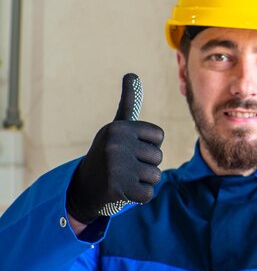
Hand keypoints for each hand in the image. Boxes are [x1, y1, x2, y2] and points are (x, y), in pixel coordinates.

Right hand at [66, 74, 163, 223]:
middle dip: (146, 164)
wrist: (84, 187)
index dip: (149, 144)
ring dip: (143, 180)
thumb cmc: (108, 152)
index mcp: (118, 128)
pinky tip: (124, 191)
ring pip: (156, 176)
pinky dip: (140, 196)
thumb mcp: (117, 127)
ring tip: (124, 177)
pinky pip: (148, 194)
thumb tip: (132, 74)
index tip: (131, 147)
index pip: (158, 136)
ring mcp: (116, 167)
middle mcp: (115, 145)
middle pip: (158, 156)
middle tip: (125, 165)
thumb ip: (129, 102)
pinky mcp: (118, 189)